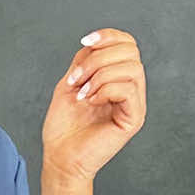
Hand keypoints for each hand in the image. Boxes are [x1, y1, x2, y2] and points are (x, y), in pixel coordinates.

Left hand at [41, 26, 145, 185]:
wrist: (60, 157)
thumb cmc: (63, 126)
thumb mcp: (71, 82)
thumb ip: (85, 60)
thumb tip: (96, 43)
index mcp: (117, 78)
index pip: (127, 44)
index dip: (109, 36)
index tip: (85, 42)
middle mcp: (130, 89)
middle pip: (131, 51)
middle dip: (99, 57)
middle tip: (77, 78)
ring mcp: (134, 104)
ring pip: (132, 68)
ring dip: (101, 74)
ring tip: (82, 93)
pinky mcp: (133, 119)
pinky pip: (129, 89)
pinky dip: (106, 90)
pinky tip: (91, 101)